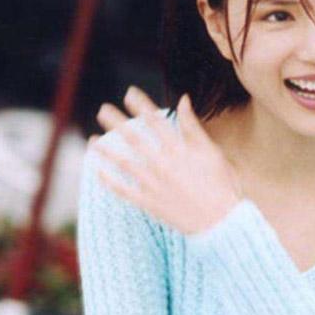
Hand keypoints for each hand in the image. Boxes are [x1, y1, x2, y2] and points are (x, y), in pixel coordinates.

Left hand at [89, 86, 242, 234]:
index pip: (155, 121)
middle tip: (103, 109)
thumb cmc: (221, 183)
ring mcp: (154, 184)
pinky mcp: (149, 203)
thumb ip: (193, 125)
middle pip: (134, 138)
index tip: (129, 93)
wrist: (221, 220)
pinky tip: (99, 171)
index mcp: (179, 149)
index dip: (141, 105)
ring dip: (107, 149)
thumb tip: (184, 99)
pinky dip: (110, 181)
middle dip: (116, 122)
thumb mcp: (211, 150)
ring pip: (124, 163)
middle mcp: (163, 164)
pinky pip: (124, 191)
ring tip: (93, 139)